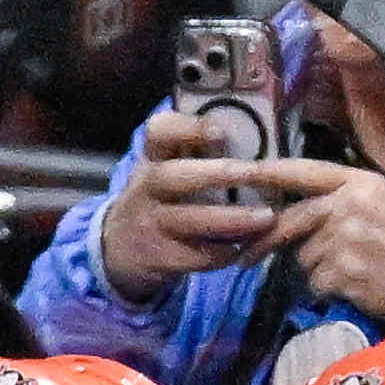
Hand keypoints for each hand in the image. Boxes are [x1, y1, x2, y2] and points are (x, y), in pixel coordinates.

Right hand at [90, 105, 280, 293]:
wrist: (118, 250)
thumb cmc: (157, 200)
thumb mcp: (165, 170)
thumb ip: (196, 152)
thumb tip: (253, 137)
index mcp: (152, 158)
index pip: (158, 132)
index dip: (187, 128)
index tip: (219, 130)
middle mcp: (146, 187)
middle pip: (173, 175)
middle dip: (216, 173)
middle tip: (255, 173)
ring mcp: (150, 223)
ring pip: (189, 219)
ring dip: (231, 219)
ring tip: (266, 217)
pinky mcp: (158, 256)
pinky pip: (194, 255)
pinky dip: (222, 253)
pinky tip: (244, 248)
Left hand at [247, 155, 384, 320]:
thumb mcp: (379, 202)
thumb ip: (338, 199)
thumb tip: (291, 213)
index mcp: (358, 182)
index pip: (305, 171)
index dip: (270, 172)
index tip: (243, 173)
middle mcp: (348, 204)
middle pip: (292, 219)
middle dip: (266, 240)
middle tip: (247, 257)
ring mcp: (345, 238)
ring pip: (304, 256)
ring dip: (317, 268)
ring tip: (350, 270)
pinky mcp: (343, 270)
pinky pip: (316, 282)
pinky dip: (328, 288)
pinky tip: (354, 285)